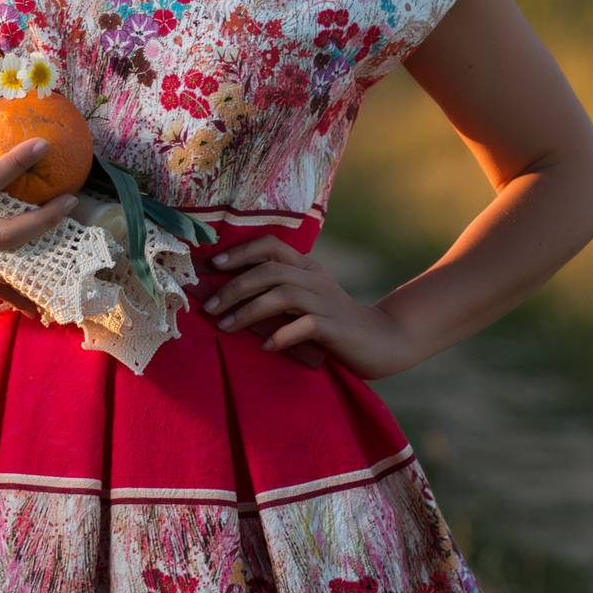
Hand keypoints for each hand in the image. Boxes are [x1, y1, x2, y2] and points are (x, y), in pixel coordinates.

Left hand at [204, 236, 420, 378]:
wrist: (383, 340)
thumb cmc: (334, 322)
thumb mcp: (306, 299)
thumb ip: (278, 292)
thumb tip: (230, 294)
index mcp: (306, 267)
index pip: (271, 246)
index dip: (241, 252)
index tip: (213, 265)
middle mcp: (315, 279)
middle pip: (269, 270)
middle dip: (234, 287)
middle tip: (209, 307)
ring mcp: (326, 302)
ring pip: (282, 294)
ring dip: (249, 310)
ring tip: (226, 327)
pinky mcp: (336, 328)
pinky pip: (306, 325)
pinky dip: (282, 334)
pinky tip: (266, 346)